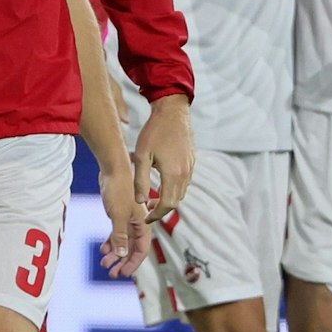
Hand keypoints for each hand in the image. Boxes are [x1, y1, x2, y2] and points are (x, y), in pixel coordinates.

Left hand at [96, 158, 149, 278]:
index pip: (141, 250)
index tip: (122, 273)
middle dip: (121, 262)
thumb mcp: (118, 215)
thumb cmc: (119, 189)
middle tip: (111, 274)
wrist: (112, 169)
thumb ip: (120, 235)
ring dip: (114, 253)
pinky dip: (110, 241)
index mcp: (142, 224)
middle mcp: (137, 224)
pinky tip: (103, 249)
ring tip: (104, 264)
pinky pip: (116, 232)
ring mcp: (128, 219)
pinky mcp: (118, 213)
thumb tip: (120, 255)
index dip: (132, 263)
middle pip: (131, 248)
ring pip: (123, 241)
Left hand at [132, 92, 193, 222]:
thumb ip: (140, 180)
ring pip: (181, 191)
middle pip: (175, 200)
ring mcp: (190, 167)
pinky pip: (184, 181)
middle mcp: (185, 173)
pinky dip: (174, 187)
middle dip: (162, 209)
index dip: (157, 214)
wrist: (172, 112)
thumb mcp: (141, 156)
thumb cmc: (154, 132)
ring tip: (152, 197)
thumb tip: (140, 201)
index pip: (167, 204)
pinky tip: (162, 182)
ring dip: (168, 198)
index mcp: (173, 174)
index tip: (146, 218)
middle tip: (148, 210)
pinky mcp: (191, 161)